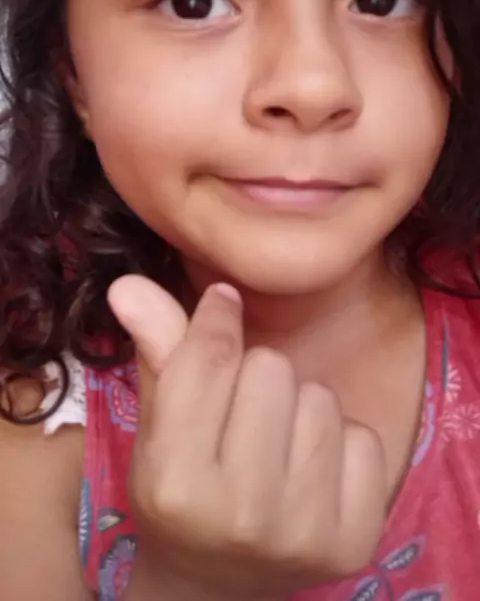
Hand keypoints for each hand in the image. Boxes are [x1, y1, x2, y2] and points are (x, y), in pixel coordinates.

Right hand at [108, 276, 386, 599]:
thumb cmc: (179, 496)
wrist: (215, 588)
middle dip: (255, 374)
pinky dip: (340, 443)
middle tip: (241, 410)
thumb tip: (129, 282)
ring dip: (298, 407)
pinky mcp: (356, 540)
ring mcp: (304, 531)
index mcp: (175, 481)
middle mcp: (240, 511)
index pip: (208, 362)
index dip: (216, 316)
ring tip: (275, 443)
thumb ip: (155, 354)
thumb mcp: (156, 432)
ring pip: (319, 397)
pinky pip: (363, 438)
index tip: (223, 300)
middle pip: (270, 368)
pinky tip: (312, 472)